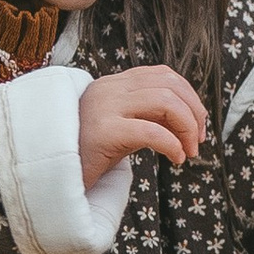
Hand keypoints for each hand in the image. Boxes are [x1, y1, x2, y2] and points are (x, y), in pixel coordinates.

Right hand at [78, 64, 208, 188]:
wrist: (55, 178)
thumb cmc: (91, 156)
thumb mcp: (124, 128)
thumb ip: (150, 117)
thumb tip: (192, 121)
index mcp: (114, 85)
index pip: (162, 75)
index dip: (189, 97)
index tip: (198, 125)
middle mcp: (108, 90)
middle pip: (169, 85)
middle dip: (194, 113)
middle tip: (197, 142)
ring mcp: (104, 108)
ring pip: (165, 102)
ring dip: (187, 127)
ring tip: (188, 151)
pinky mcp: (103, 132)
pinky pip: (152, 131)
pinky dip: (173, 145)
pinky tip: (176, 159)